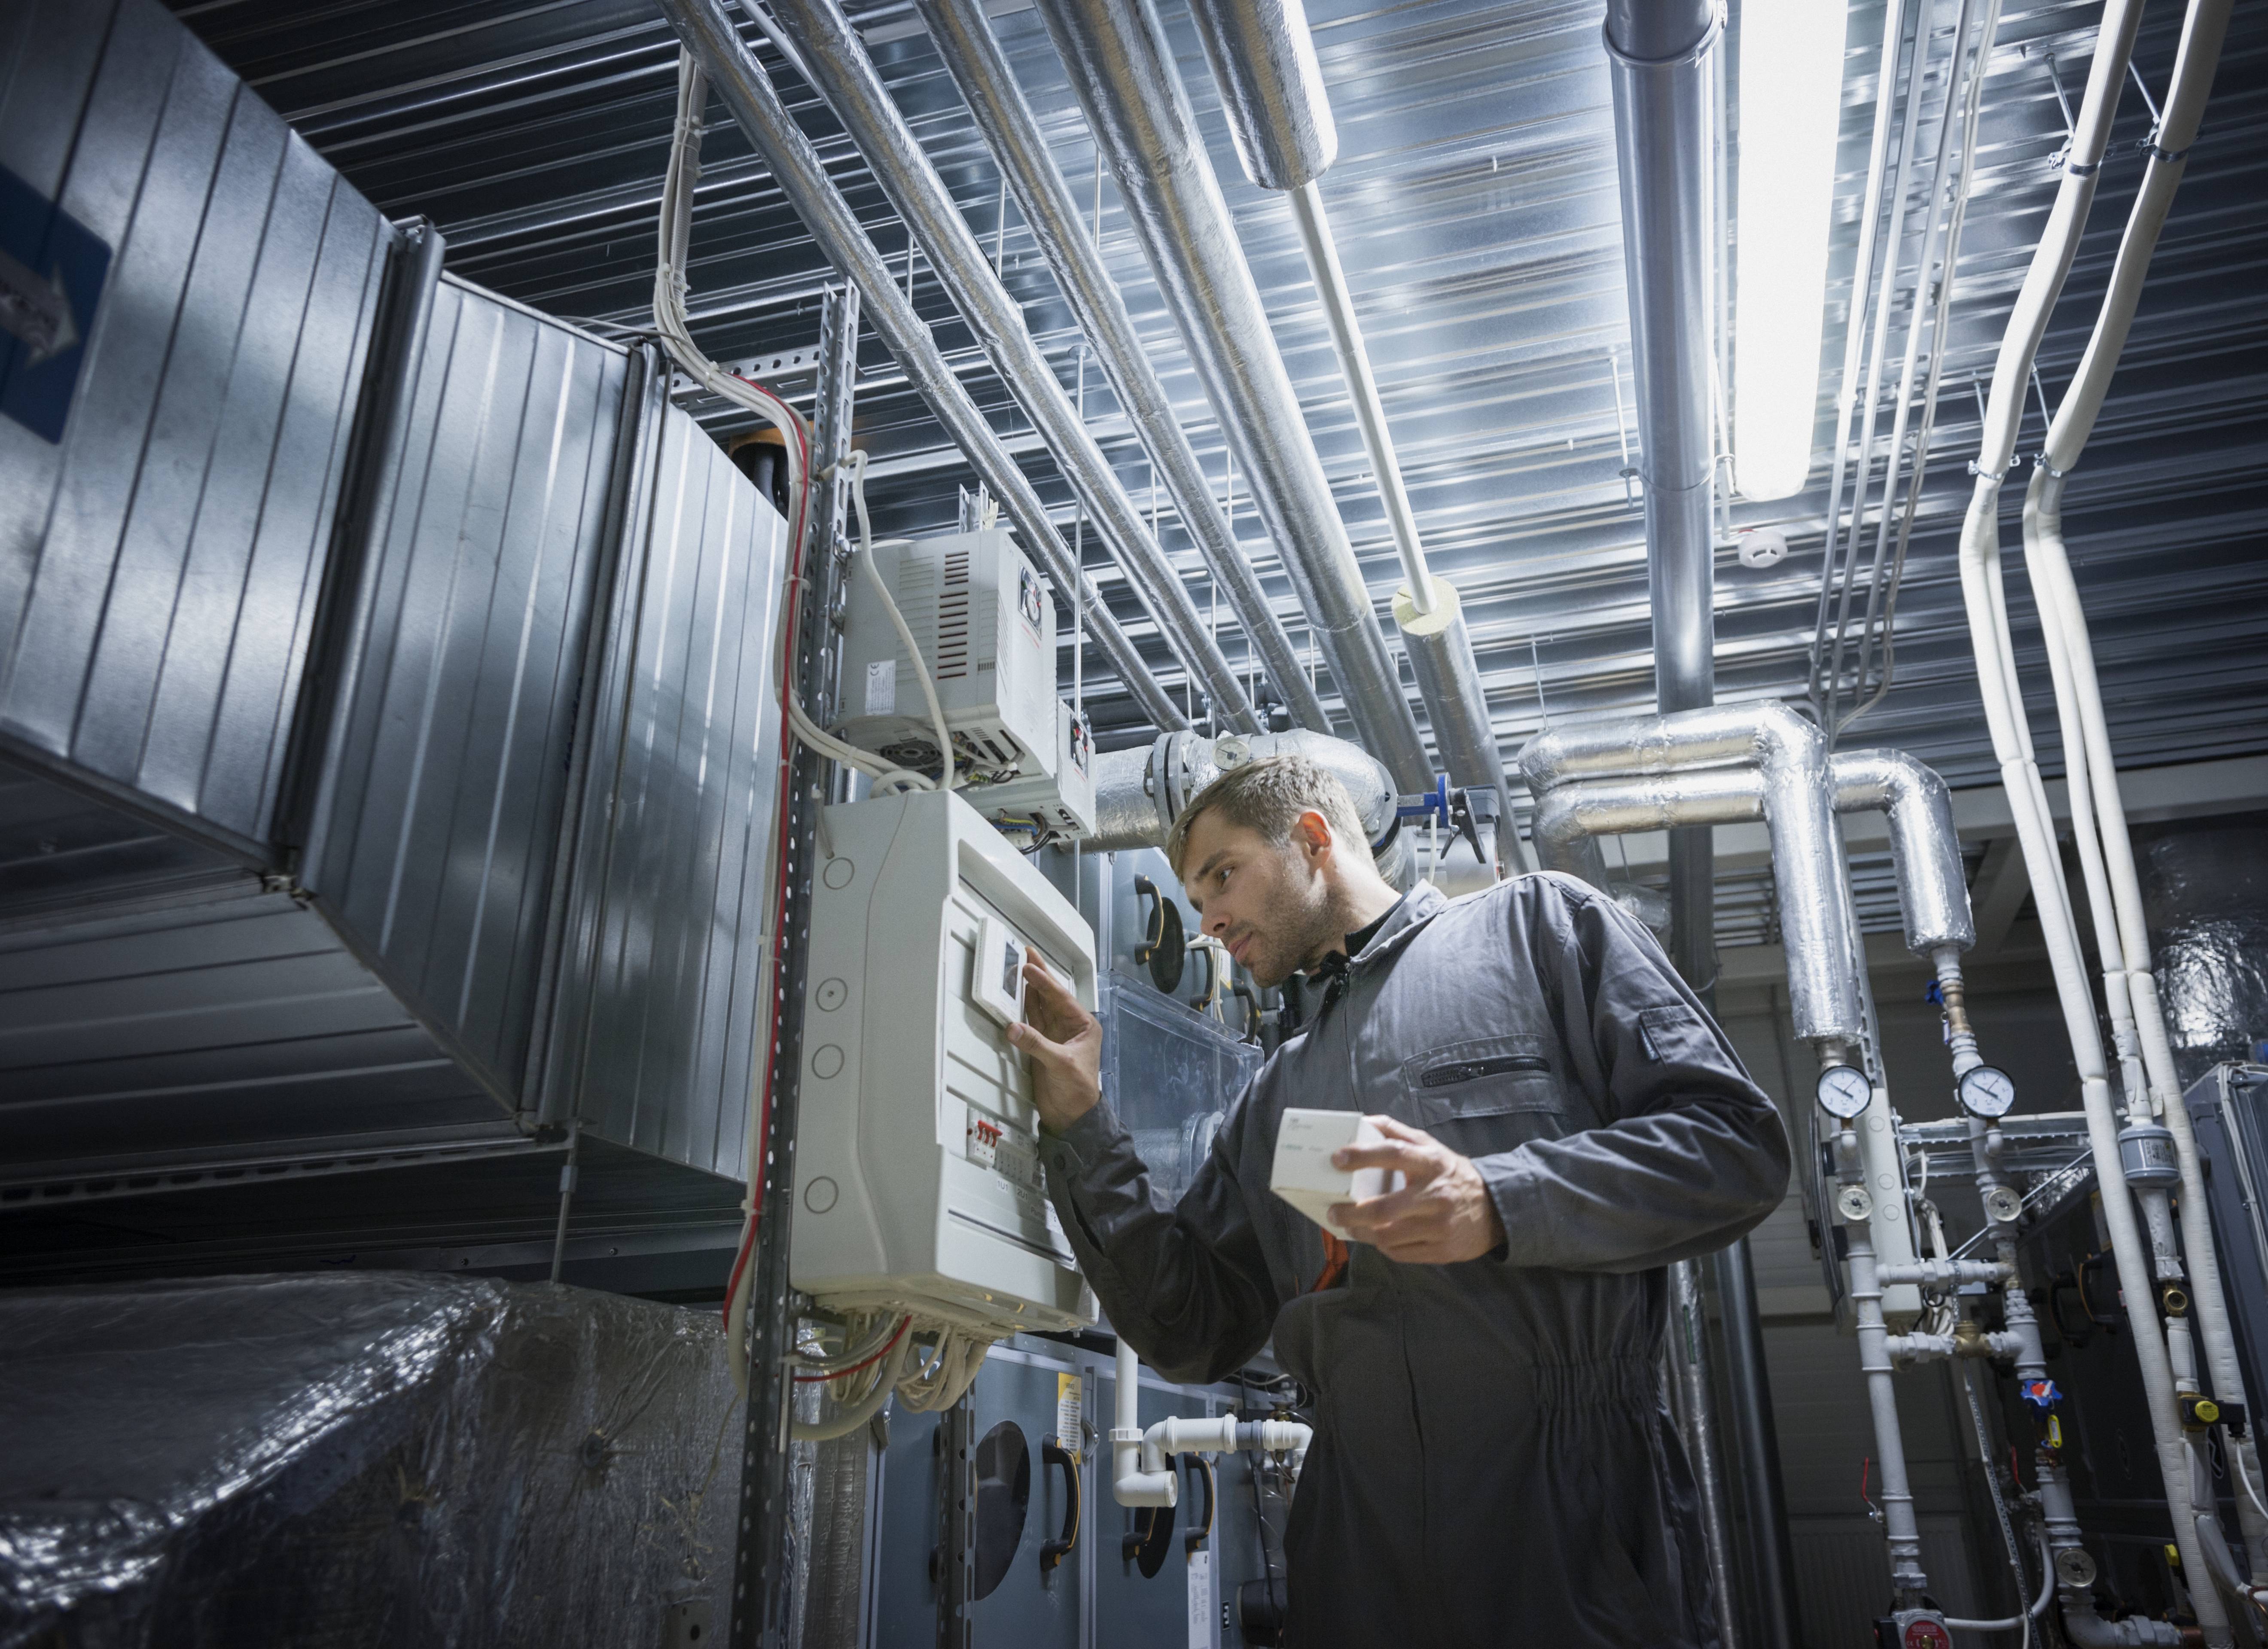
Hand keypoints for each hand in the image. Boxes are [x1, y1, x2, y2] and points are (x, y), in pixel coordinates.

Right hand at [1008, 955, 1101, 1132]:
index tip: (1030, 966)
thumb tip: (1013, 1027)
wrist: (1072, 1114)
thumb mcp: (1060, 1064)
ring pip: (1041, 1005)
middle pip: (1051, 996)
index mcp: (1084, 1025)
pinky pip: (1032, 1021)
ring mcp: (1055, 1035)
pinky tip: (1019, 994)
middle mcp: (1070, 1026)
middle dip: (1040, 975)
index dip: (1044, 982)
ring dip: (1030, 988)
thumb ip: (1036, 1044)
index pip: (1061, 998)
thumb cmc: (1078, 1090)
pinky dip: (1024, 1007)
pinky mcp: (1042, 1045)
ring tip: (1020, 967)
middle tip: (1027, 953)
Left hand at [1329, 1116, 1505, 1264]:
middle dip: (1351, 1213)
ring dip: (1362, 1233)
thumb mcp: (1430, 1147)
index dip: (1364, 1156)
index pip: (1395, 1154)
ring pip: (1388, 1236)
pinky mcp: (1442, 1251)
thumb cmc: (1451, 1174)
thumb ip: (1397, 1133)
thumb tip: (1363, 1121)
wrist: (1494, 1210)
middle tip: (1333, 1212)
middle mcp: (1436, 1195)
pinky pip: (1400, 1253)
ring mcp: (1440, 1227)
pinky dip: (1382, 1246)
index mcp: (1432, 1163)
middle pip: (1385, 1208)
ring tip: (1350, 1226)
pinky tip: (1377, 1237)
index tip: (1337, 1159)